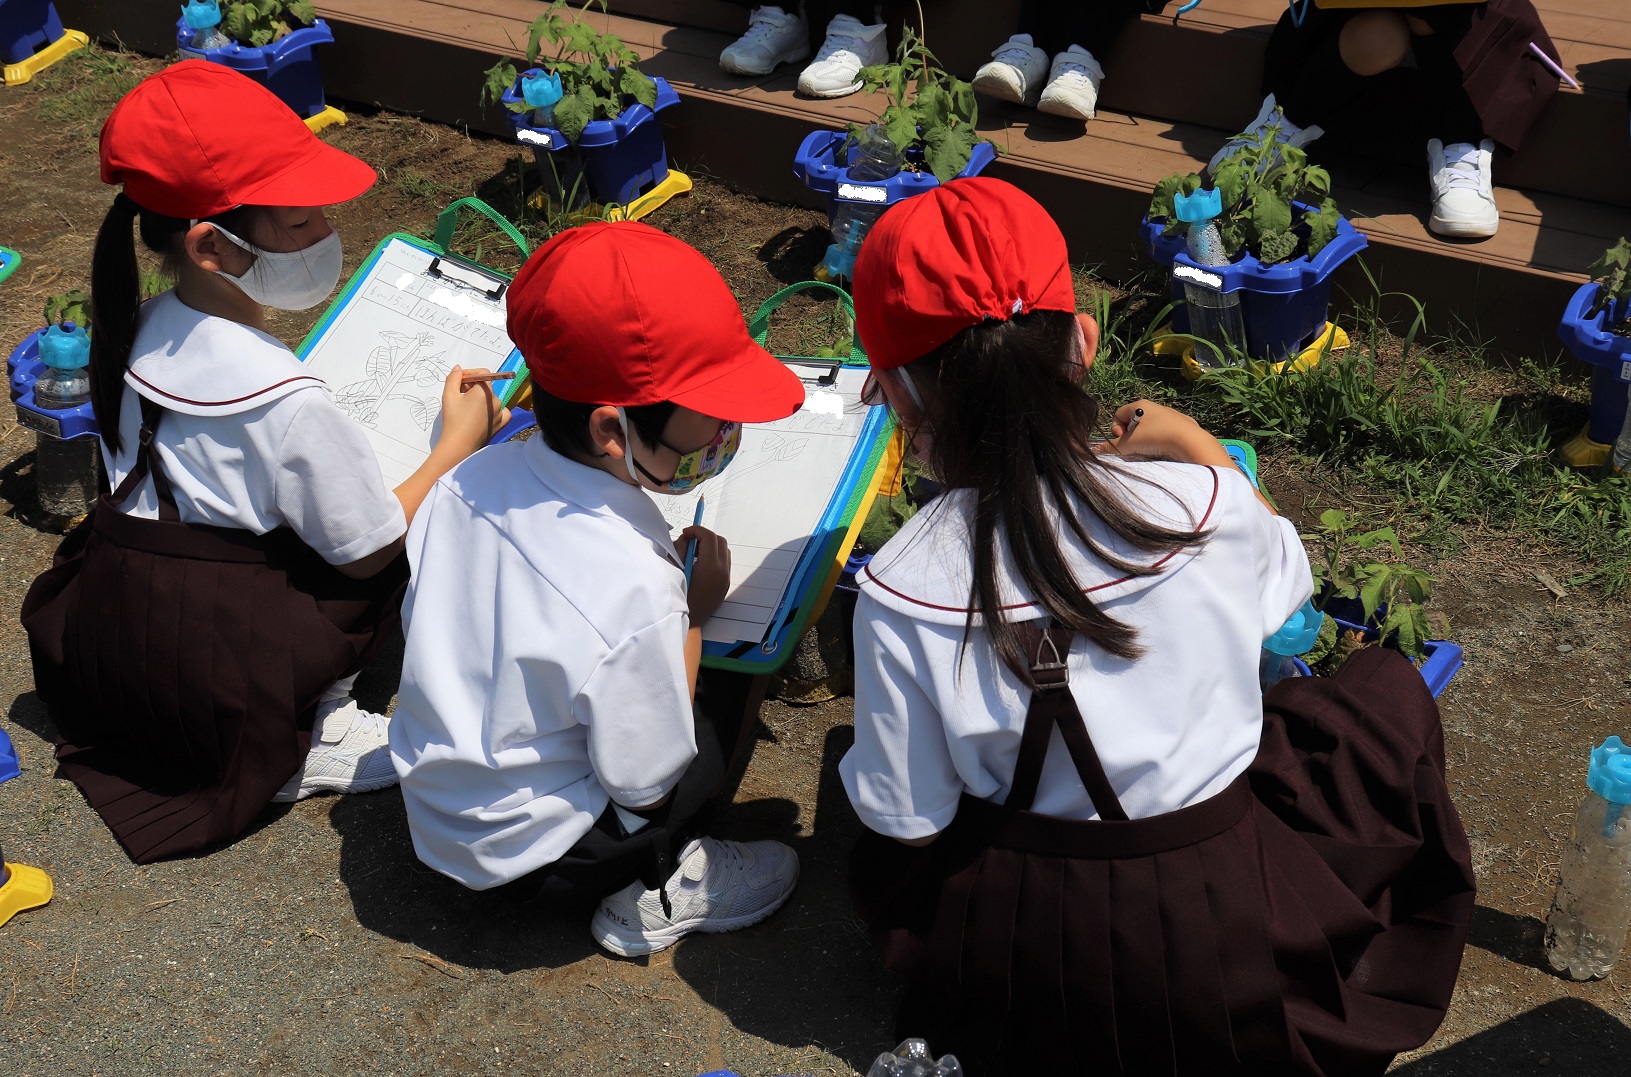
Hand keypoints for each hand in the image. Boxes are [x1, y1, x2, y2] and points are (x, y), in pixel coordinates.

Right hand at [434, 366, 509, 460]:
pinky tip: (483, 414)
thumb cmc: (453, 419)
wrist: (459, 446)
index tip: (459, 381)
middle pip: (486, 386)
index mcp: (485, 391)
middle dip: (472, 386)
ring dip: (480, 399)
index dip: (470, 374)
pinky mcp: (501, 424)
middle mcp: (497, 400)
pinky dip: (494, 410)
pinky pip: (502, 412)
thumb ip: (453, 378)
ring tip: (466, 407)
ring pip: (491, 399)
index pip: (482, 373)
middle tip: (458, 395)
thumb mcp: (449, 395)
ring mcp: (501, 413)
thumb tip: (458, 368)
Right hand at [674, 525, 729, 622]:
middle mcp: (722, 572)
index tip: (686, 533)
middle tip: (690, 543)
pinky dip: (714, 558)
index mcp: (710, 567)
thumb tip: (688, 538)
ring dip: (711, 547)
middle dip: (705, 537)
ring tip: (694, 555)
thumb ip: (681, 548)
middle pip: (720, 541)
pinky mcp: (725, 585)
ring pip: (724, 551)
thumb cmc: (677, 596)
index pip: (709, 537)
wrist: (688, 623)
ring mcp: (726, 579)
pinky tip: (700, 566)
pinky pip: (724, 563)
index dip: (696, 530)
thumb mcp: (674, 568)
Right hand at [1100, 400, 1231, 466]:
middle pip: (1133, 421)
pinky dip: (1159, 441)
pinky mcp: (1180, 425)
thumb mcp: (1129, 444)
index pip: (1118, 414)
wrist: (1189, 441)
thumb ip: (1112, 447)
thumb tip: (1096, 450)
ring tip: (1149, 450)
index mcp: (1140, 405)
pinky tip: (1164, 449)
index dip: (1117, 428)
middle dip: (1130, 436)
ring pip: (1148, 428)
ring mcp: (1168, 415)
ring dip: (1144, 440)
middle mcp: (1154, 407)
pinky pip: (1162, 432)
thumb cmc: (1155, 437)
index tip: (1124, 438)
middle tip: (1135, 446)